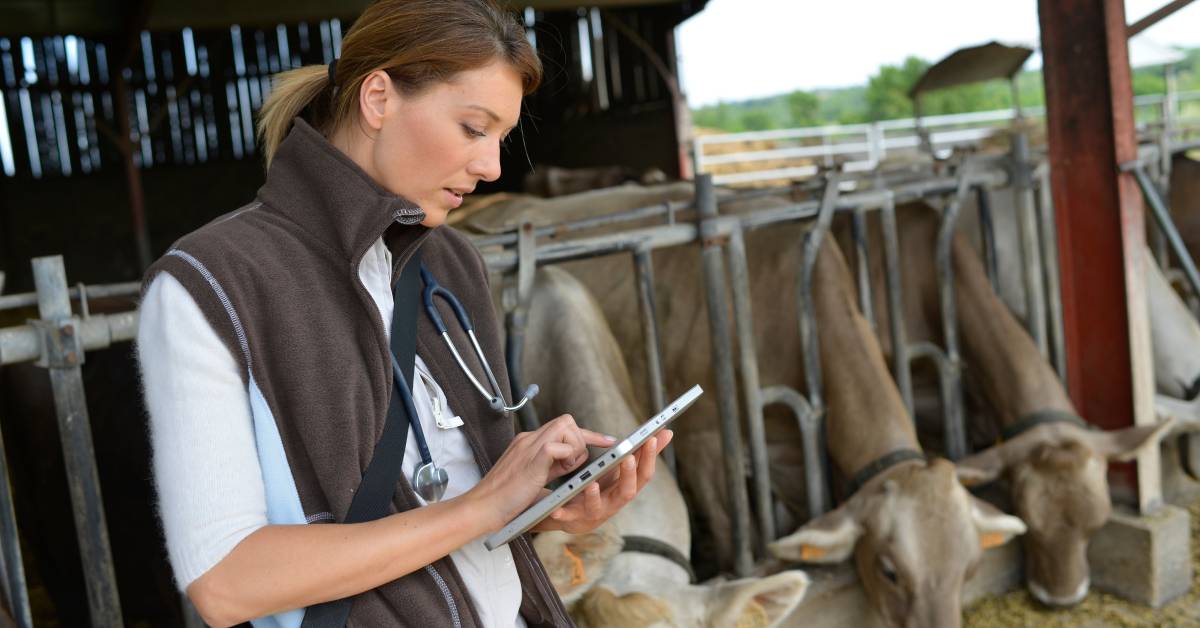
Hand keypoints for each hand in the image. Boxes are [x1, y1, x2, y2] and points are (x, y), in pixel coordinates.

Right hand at [467, 414, 615, 530]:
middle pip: (567, 420)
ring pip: (566, 426)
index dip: (586, 435)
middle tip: (576, 464)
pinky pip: (558, 445)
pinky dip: (566, 457)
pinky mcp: (532, 457)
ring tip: (565, 470)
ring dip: (574, 448)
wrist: (483, 507)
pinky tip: (560, 472)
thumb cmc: (506, 499)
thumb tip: (571, 462)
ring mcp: (529, 446)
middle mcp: (529, 439)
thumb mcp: (534, 477)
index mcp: (529, 443)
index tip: (607, 441)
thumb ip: (551, 466)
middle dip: (582, 440)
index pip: (563, 427)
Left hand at [531, 429, 672, 534]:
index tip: (651, 438)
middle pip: (627, 491)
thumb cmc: (605, 488)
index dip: (650, 458)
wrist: (577, 516)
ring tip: (592, 484)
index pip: (644, 475)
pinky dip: (563, 513)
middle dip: (628, 475)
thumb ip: (644, 454)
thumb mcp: (623, 470)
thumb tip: (668, 432)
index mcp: (627, 488)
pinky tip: (557, 508)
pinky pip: (569, 517)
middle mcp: (614, 503)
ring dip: (595, 496)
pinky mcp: (574, 519)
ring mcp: (595, 512)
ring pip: (599, 506)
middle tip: (628, 457)